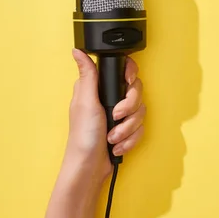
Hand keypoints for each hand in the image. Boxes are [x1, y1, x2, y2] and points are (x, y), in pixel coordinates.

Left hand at [66, 49, 145, 181]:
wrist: (90, 167)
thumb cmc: (83, 136)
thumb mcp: (85, 101)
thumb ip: (88, 74)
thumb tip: (78, 51)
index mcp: (99, 88)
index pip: (124, 72)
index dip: (130, 77)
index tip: (128, 83)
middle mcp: (110, 99)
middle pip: (136, 92)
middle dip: (129, 109)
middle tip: (116, 116)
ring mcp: (119, 115)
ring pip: (141, 112)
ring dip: (128, 128)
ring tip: (113, 137)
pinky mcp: (126, 130)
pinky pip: (141, 129)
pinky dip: (130, 139)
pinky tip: (117, 144)